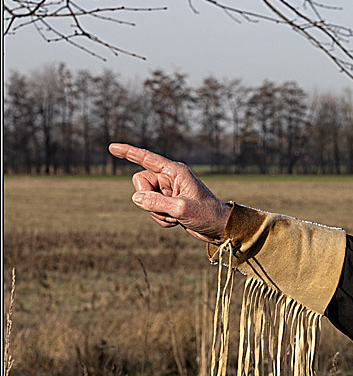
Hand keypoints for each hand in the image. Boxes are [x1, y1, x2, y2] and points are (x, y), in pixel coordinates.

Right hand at [110, 143, 230, 243]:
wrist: (218, 228)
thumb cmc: (206, 215)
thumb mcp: (181, 209)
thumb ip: (157, 202)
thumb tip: (136, 197)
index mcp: (175, 171)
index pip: (147, 158)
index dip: (128, 152)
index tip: (112, 147)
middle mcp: (170, 178)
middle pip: (140, 182)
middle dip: (148, 198)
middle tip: (168, 209)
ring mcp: (168, 190)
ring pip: (143, 198)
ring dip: (155, 212)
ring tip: (175, 217)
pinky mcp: (167, 202)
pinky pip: (150, 209)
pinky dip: (160, 218)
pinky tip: (175, 222)